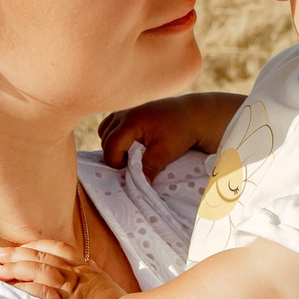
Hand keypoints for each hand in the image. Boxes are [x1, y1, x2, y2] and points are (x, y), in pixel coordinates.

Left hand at [0, 239, 124, 298]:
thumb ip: (92, 275)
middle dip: (16, 254)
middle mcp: (76, 275)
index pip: (57, 248)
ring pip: (38, 271)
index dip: (35, 246)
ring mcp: (71, 290)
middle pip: (42, 257)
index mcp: (85, 269)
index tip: (18, 248)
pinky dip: (25, 290)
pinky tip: (10, 291)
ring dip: (15, 269)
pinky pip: (42, 293)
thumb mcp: (106, 285)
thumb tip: (85, 267)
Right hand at [100, 92, 245, 179]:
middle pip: (105, 140)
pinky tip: (130, 144)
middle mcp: (124, 113)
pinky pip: (110, 126)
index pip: (110, 146)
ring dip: (113, 146)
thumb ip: (149, 168)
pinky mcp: (129, 112)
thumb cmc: (181, 132)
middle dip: (115, 155)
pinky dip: (116, 136)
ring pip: (105, 132)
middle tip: (133, 163)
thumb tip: (141, 187)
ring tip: (132, 154)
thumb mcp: (165, 152)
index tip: (132, 169)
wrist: (193, 115)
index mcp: (131, 121)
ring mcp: (125, 111)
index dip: (116, 162)